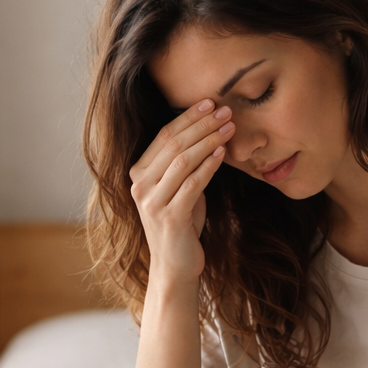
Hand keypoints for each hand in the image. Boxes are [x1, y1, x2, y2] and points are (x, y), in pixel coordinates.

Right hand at [128, 100, 235, 287]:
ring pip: (182, 161)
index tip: (211, 102)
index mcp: (138, 173)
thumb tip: (207, 128)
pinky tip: (223, 154)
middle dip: (202, 124)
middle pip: (173, 144)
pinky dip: (209, 166)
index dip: (188, 117)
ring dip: (209, 140)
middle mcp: (140, 186)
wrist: (176, 265)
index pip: (164, 136)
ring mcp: (151, 202)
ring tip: (229, 128)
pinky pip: (192, 184)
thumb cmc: (182, 223)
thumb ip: (184, 162)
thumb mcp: (179, 187)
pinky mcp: (169, 217)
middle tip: (225, 111)